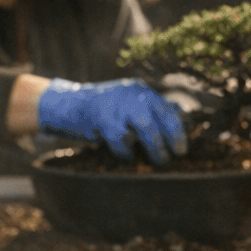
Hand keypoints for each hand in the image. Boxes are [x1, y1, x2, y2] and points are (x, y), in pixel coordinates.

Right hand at [37, 78, 187, 164]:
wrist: (67, 104)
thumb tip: (182, 121)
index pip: (167, 108)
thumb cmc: (102, 109)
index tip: (182, 148)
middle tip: (174, 155)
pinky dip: (126, 152)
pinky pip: (122, 141)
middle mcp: (131, 94)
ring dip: (155, 148)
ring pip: (146, 129)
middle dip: (171, 139)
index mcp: (140, 90)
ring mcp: (117, 106)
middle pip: (159, 118)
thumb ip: (150, 110)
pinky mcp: (102, 119)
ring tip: (158, 160)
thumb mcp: (127, 104)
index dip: (179, 129)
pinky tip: (126, 156)